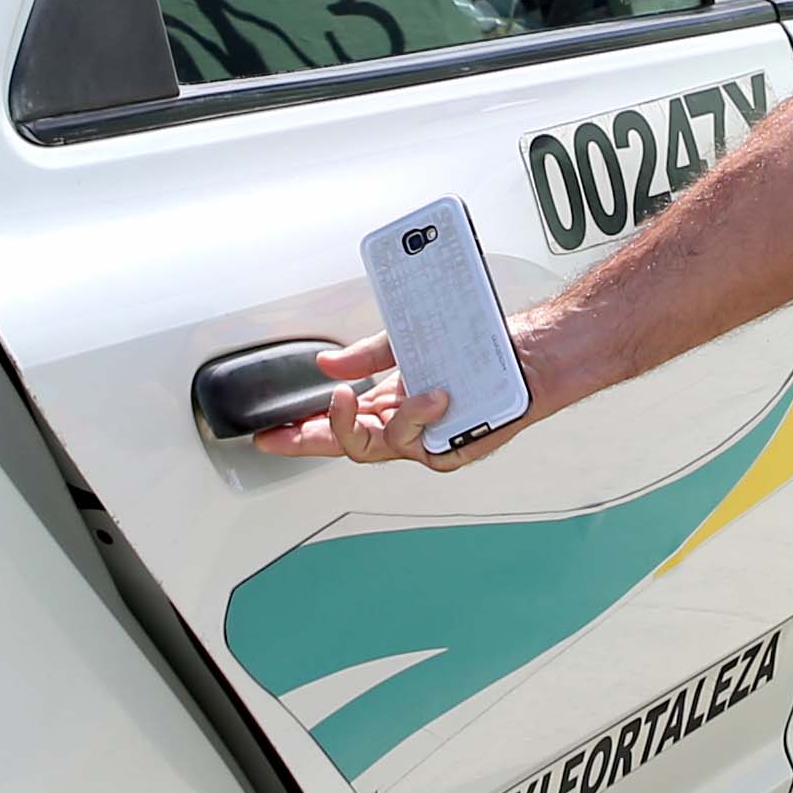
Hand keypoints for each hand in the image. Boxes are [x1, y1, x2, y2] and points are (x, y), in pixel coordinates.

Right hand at [244, 329, 515, 470]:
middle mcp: (402, 426)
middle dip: (312, 438)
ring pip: (377, 446)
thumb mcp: (406, 344)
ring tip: (367, 395)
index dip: (300, 433)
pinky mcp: (450, 448)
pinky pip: (419, 443)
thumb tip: (326, 364)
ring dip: (367, 421)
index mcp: (388, 403)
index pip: (336, 423)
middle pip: (346, 444)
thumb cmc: (473, 352)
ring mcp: (424, 440)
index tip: (269, 436)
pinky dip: (418, 417)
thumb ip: (364, 357)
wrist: (523, 357)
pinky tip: (431, 397)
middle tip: (287, 431)